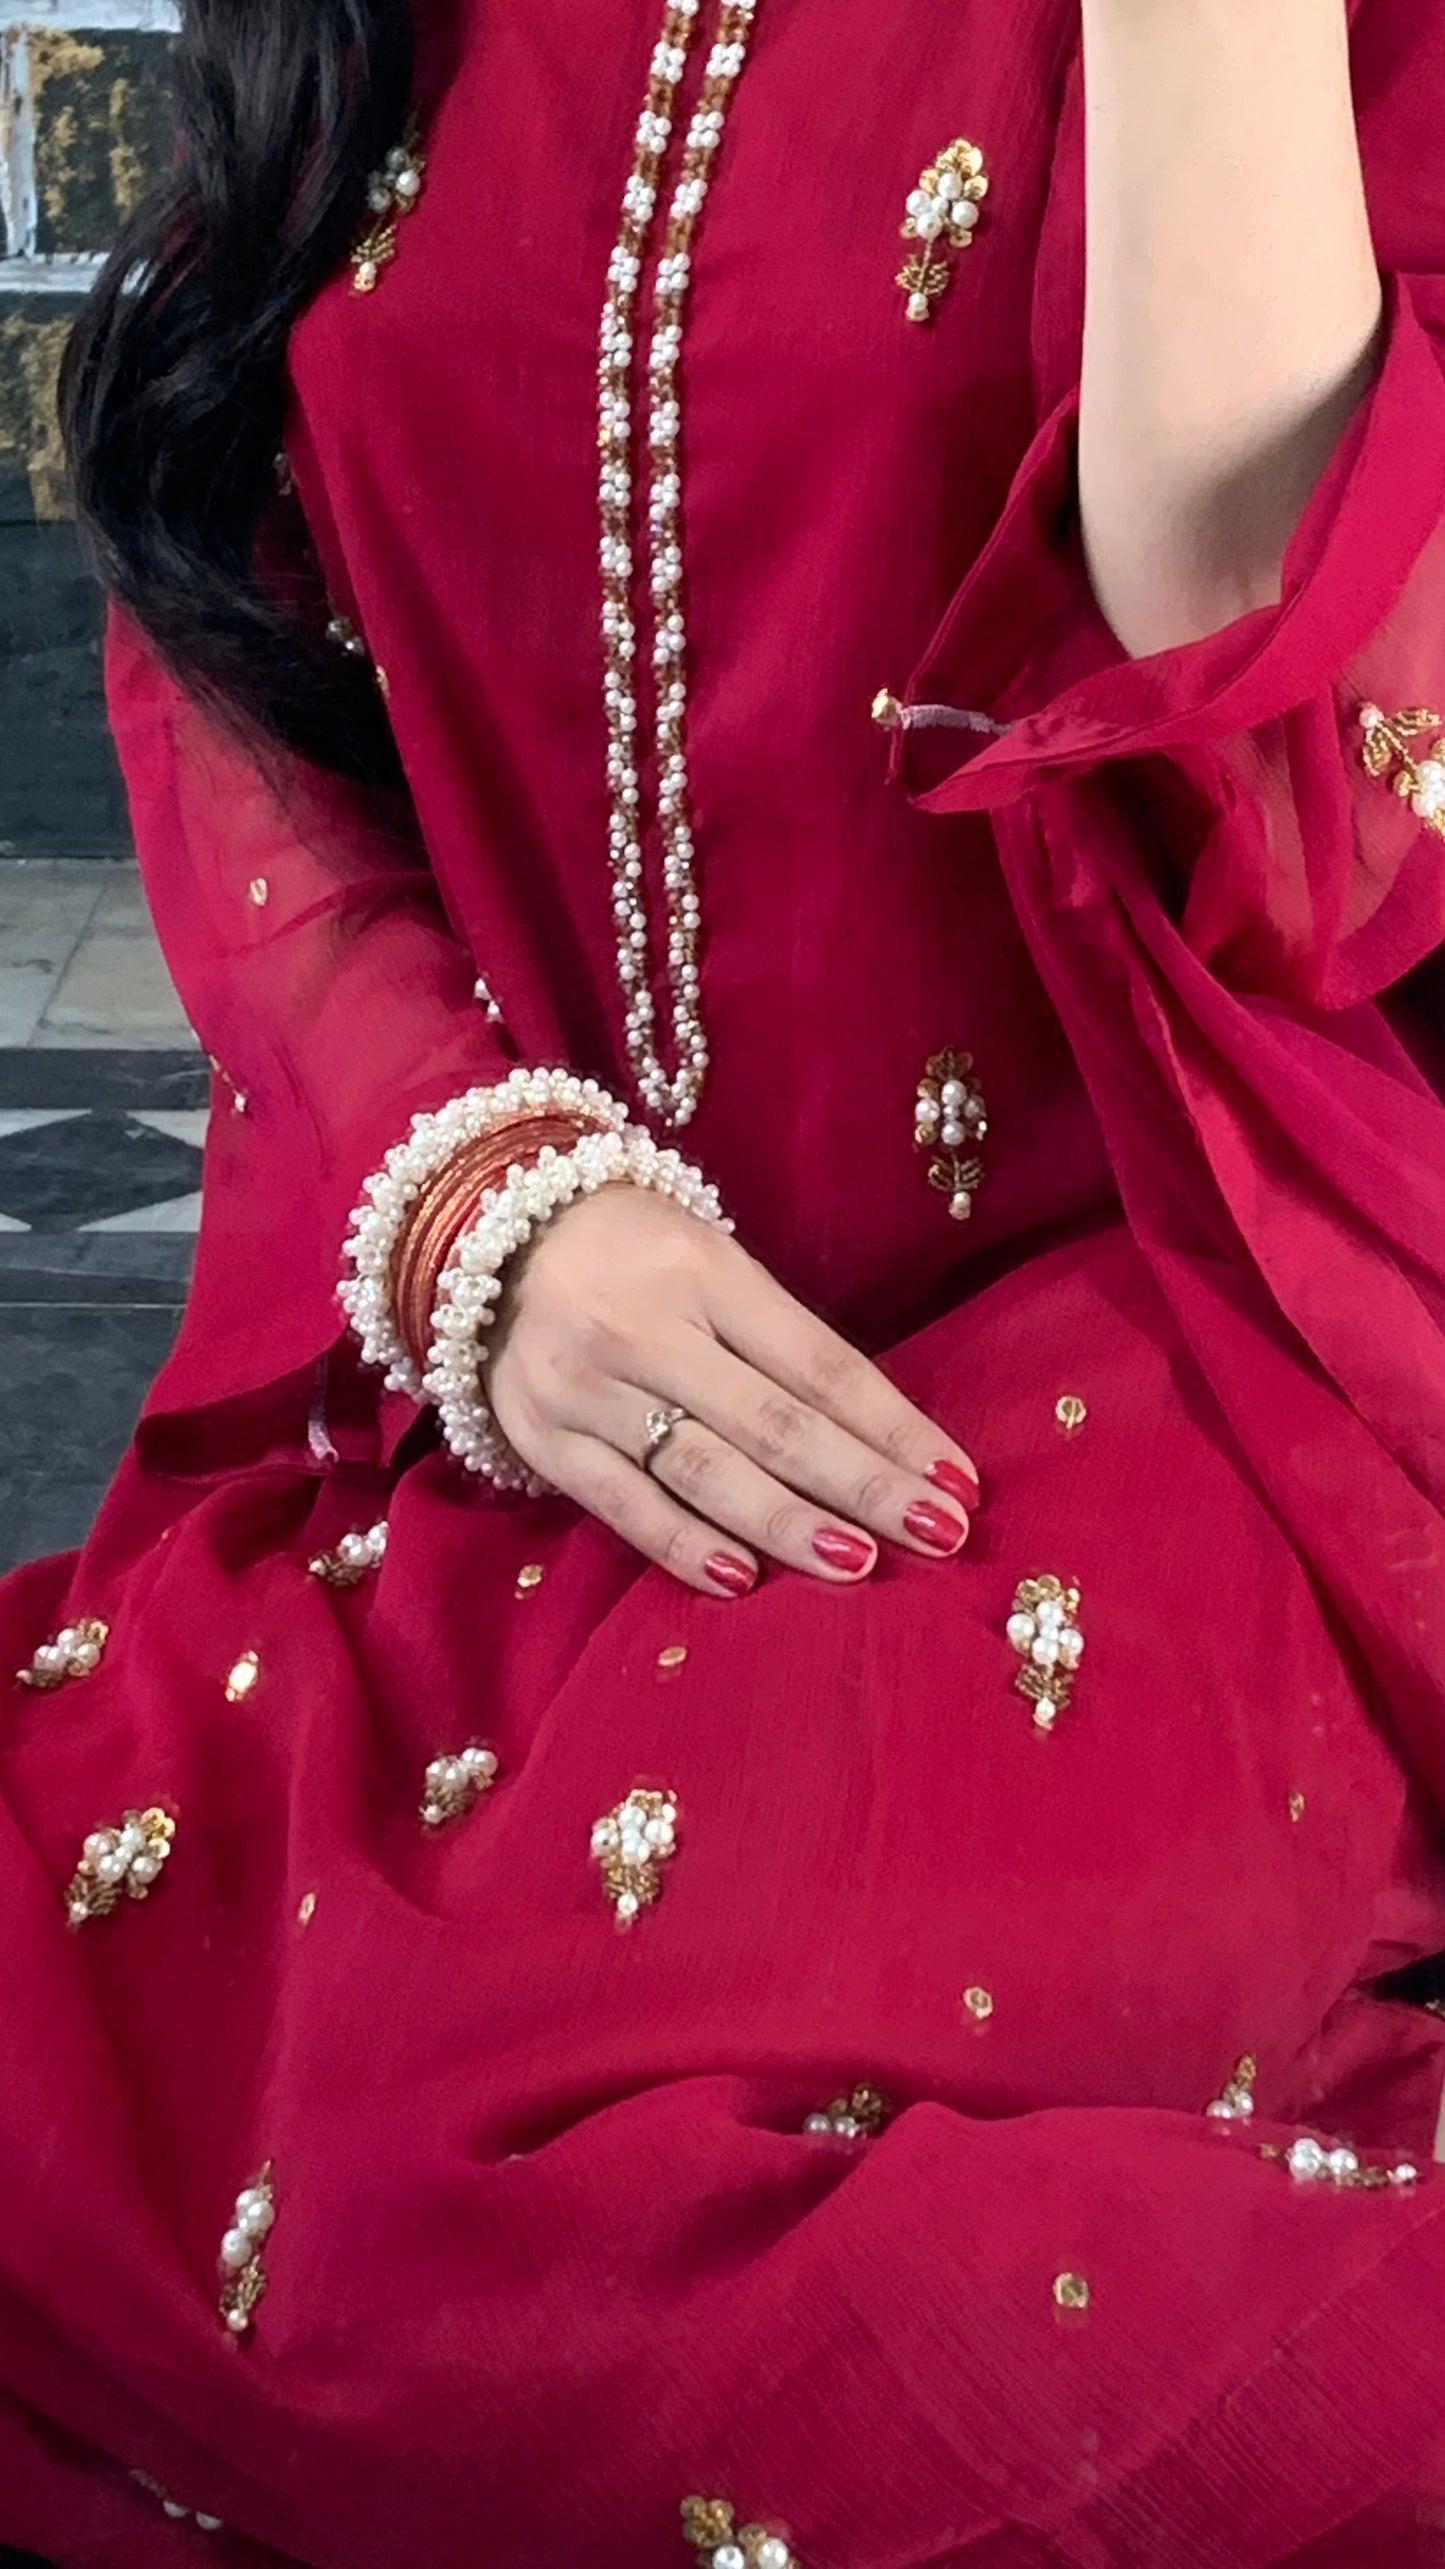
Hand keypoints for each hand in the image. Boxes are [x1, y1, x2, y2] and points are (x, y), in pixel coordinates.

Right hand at [487, 1186, 979, 1596]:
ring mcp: (589, 1388)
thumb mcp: (710, 1263)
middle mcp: (647, 1329)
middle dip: (864, 1485)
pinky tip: (744, 1580)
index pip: (820, 1363)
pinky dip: (685, 1545)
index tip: (959, 1479)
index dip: (894, 1425)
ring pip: (705, 1470)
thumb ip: (777, 1341)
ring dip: (790, 1525)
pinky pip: (625, 1503)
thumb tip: (878, 1438)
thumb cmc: (632, 1252)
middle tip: (940, 1534)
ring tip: (862, 1565)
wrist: (487, 1234)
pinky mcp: (546, 1439)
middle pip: (775, 1423)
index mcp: (706, 1271)